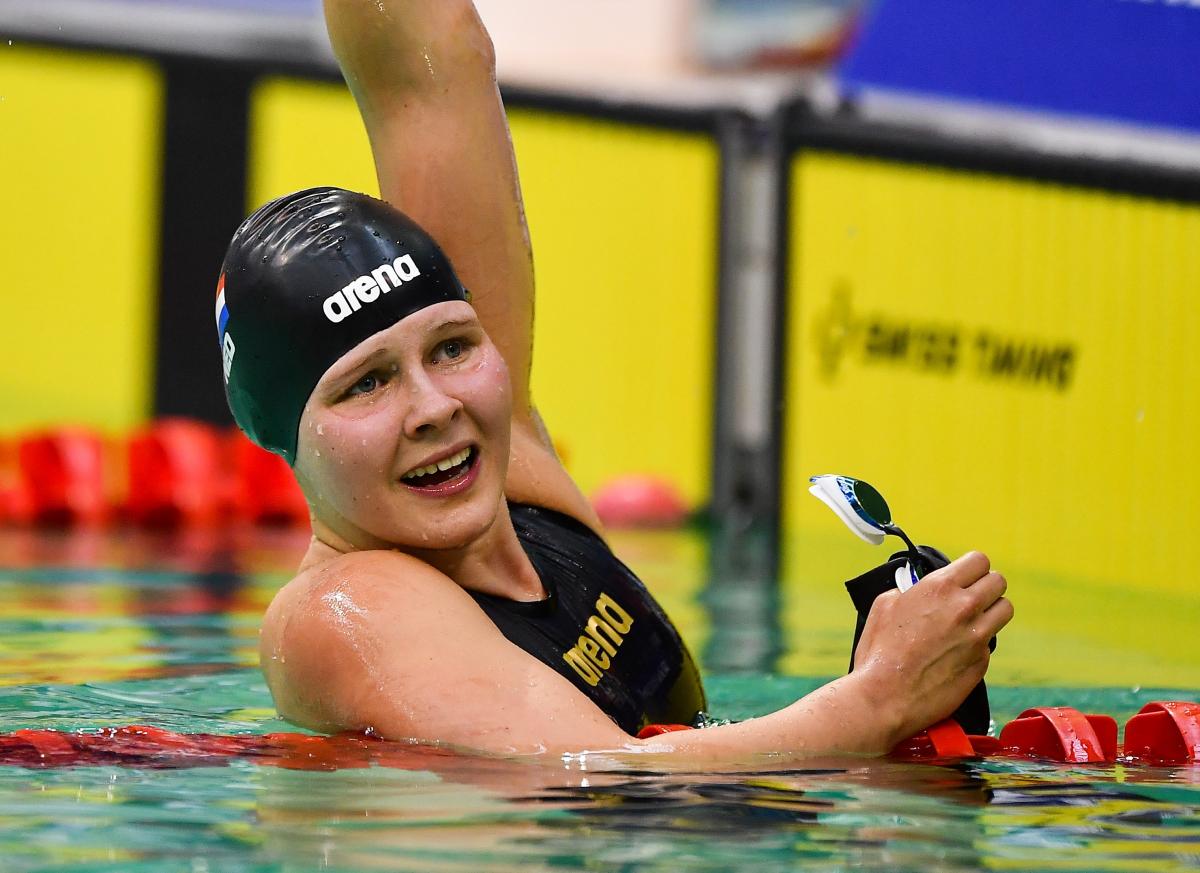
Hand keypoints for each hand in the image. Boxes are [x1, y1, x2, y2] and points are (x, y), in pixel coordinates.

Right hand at [852, 551, 1012, 740]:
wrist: (885, 697)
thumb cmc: (879, 653)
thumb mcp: (885, 605)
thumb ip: (909, 590)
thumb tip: (917, 590)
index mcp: (939, 588)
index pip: (979, 561)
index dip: (972, 567)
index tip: (965, 575)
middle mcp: (964, 608)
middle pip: (998, 582)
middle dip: (985, 586)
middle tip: (971, 595)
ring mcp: (977, 637)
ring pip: (1004, 610)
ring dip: (990, 611)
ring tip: (972, 620)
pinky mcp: (981, 663)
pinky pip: (989, 644)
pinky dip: (977, 644)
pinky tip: (955, 651)